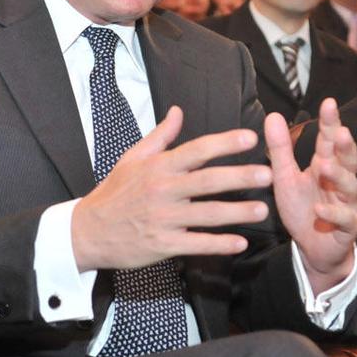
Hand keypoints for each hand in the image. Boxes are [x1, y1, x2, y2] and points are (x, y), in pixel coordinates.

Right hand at [71, 106, 271, 271]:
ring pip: (207, 214)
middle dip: (239, 177)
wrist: (88, 231)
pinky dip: (218, 245)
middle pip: (207, 181)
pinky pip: (196, 244)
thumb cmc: (114, 192)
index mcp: (158, 167)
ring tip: (263, 210)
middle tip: (268, 174)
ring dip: (237, 213)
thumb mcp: (133, 158)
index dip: (224, 143)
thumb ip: (160, 135)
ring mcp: (163, 219)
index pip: (196, 150)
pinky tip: (239, 243)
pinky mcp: (162, 244)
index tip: (250, 138)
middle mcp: (163, 190)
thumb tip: (178, 111)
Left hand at [265, 97, 356, 293]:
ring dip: (339, 176)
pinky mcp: (347, 227)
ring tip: (325, 166)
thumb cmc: (302, 209)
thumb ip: (280, 149)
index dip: (330, 123)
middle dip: (345, 145)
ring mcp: (346, 203)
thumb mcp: (285, 177)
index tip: (329, 103)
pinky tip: (319, 209)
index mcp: (325, 166)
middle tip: (340, 131)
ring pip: (350, 186)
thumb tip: (272, 115)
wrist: (312, 248)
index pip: (329, 140)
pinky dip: (333, 212)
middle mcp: (339, 181)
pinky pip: (344, 218)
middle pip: (347, 159)